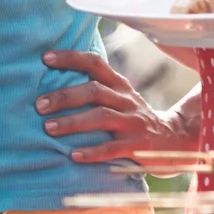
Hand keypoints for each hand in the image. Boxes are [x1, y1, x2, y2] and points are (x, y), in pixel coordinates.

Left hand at [34, 51, 196, 162]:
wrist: (174, 140)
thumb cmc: (132, 118)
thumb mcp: (120, 98)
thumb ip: (95, 89)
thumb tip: (51, 83)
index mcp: (119, 85)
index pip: (94, 62)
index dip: (70, 58)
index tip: (44, 58)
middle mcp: (126, 100)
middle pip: (94, 91)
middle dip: (65, 97)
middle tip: (39, 105)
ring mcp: (133, 123)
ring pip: (102, 117)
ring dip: (73, 122)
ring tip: (48, 128)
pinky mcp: (138, 147)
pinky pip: (113, 148)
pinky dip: (92, 152)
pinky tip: (73, 155)